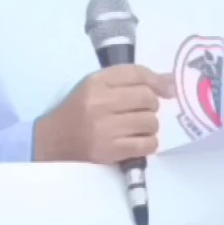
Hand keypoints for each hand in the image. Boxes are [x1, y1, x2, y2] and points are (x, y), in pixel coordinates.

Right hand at [33, 65, 174, 163]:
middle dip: (151, 105)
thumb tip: (171, 81)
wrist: (51, 141)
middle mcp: (100, 103)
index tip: (166, 89)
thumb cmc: (79, 110)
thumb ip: (132, 79)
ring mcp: (104, 129)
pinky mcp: (109, 151)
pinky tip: (138, 140)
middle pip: (147, 97)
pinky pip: (146, 144)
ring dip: (150, 125)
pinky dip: (149, 143)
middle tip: (143, 110)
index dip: (157, 81)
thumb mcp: (97, 86)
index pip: (137, 74)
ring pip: (150, 121)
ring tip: (138, 127)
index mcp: (96, 82)